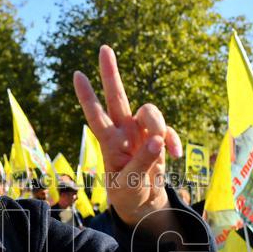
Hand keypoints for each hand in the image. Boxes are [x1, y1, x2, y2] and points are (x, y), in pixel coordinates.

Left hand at [73, 46, 181, 226]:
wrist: (144, 204)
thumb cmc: (129, 194)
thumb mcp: (130, 183)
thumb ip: (143, 161)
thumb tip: (158, 139)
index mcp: (109, 142)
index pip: (95, 115)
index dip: (87, 96)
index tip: (77, 74)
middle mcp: (124, 131)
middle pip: (117, 97)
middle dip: (110, 73)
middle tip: (104, 48)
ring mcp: (141, 132)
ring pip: (150, 112)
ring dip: (158, 125)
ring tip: (162, 149)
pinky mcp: (158, 138)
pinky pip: (168, 130)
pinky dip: (173, 140)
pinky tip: (175, 155)